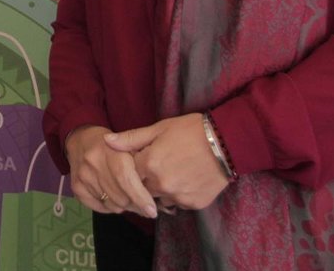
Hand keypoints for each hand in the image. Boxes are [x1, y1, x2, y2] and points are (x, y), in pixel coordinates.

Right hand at [65, 125, 157, 217]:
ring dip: (123, 206)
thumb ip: (142, 165)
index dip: (140, 197)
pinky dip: (109, 207)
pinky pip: (99, 208)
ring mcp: (83, 176)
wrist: (82, 140)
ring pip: (111, 205)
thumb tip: (153, 192)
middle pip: (120, 197)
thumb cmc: (113, 145)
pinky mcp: (76, 187)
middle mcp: (94, 163)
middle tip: (143, 203)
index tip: (152, 210)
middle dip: (135, 204)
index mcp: (111, 150)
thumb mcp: (130, 146)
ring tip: (128, 197)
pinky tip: (113, 196)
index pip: (126, 180)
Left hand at [105, 114, 229, 210]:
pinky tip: (187, 179)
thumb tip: (106, 141)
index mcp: (149, 164)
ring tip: (174, 171)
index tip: (142, 158)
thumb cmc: (191, 130)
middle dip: (146, 179)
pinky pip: (179, 203)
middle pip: (142, 189)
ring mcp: (178, 196)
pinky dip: (179, 194)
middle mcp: (160, 184)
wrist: (227, 142)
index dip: (135, 166)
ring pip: (160, 198)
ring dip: (162, 189)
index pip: (128, 174)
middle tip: (160, 164)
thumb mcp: (159, 128)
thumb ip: (131, 138)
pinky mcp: (194, 204)